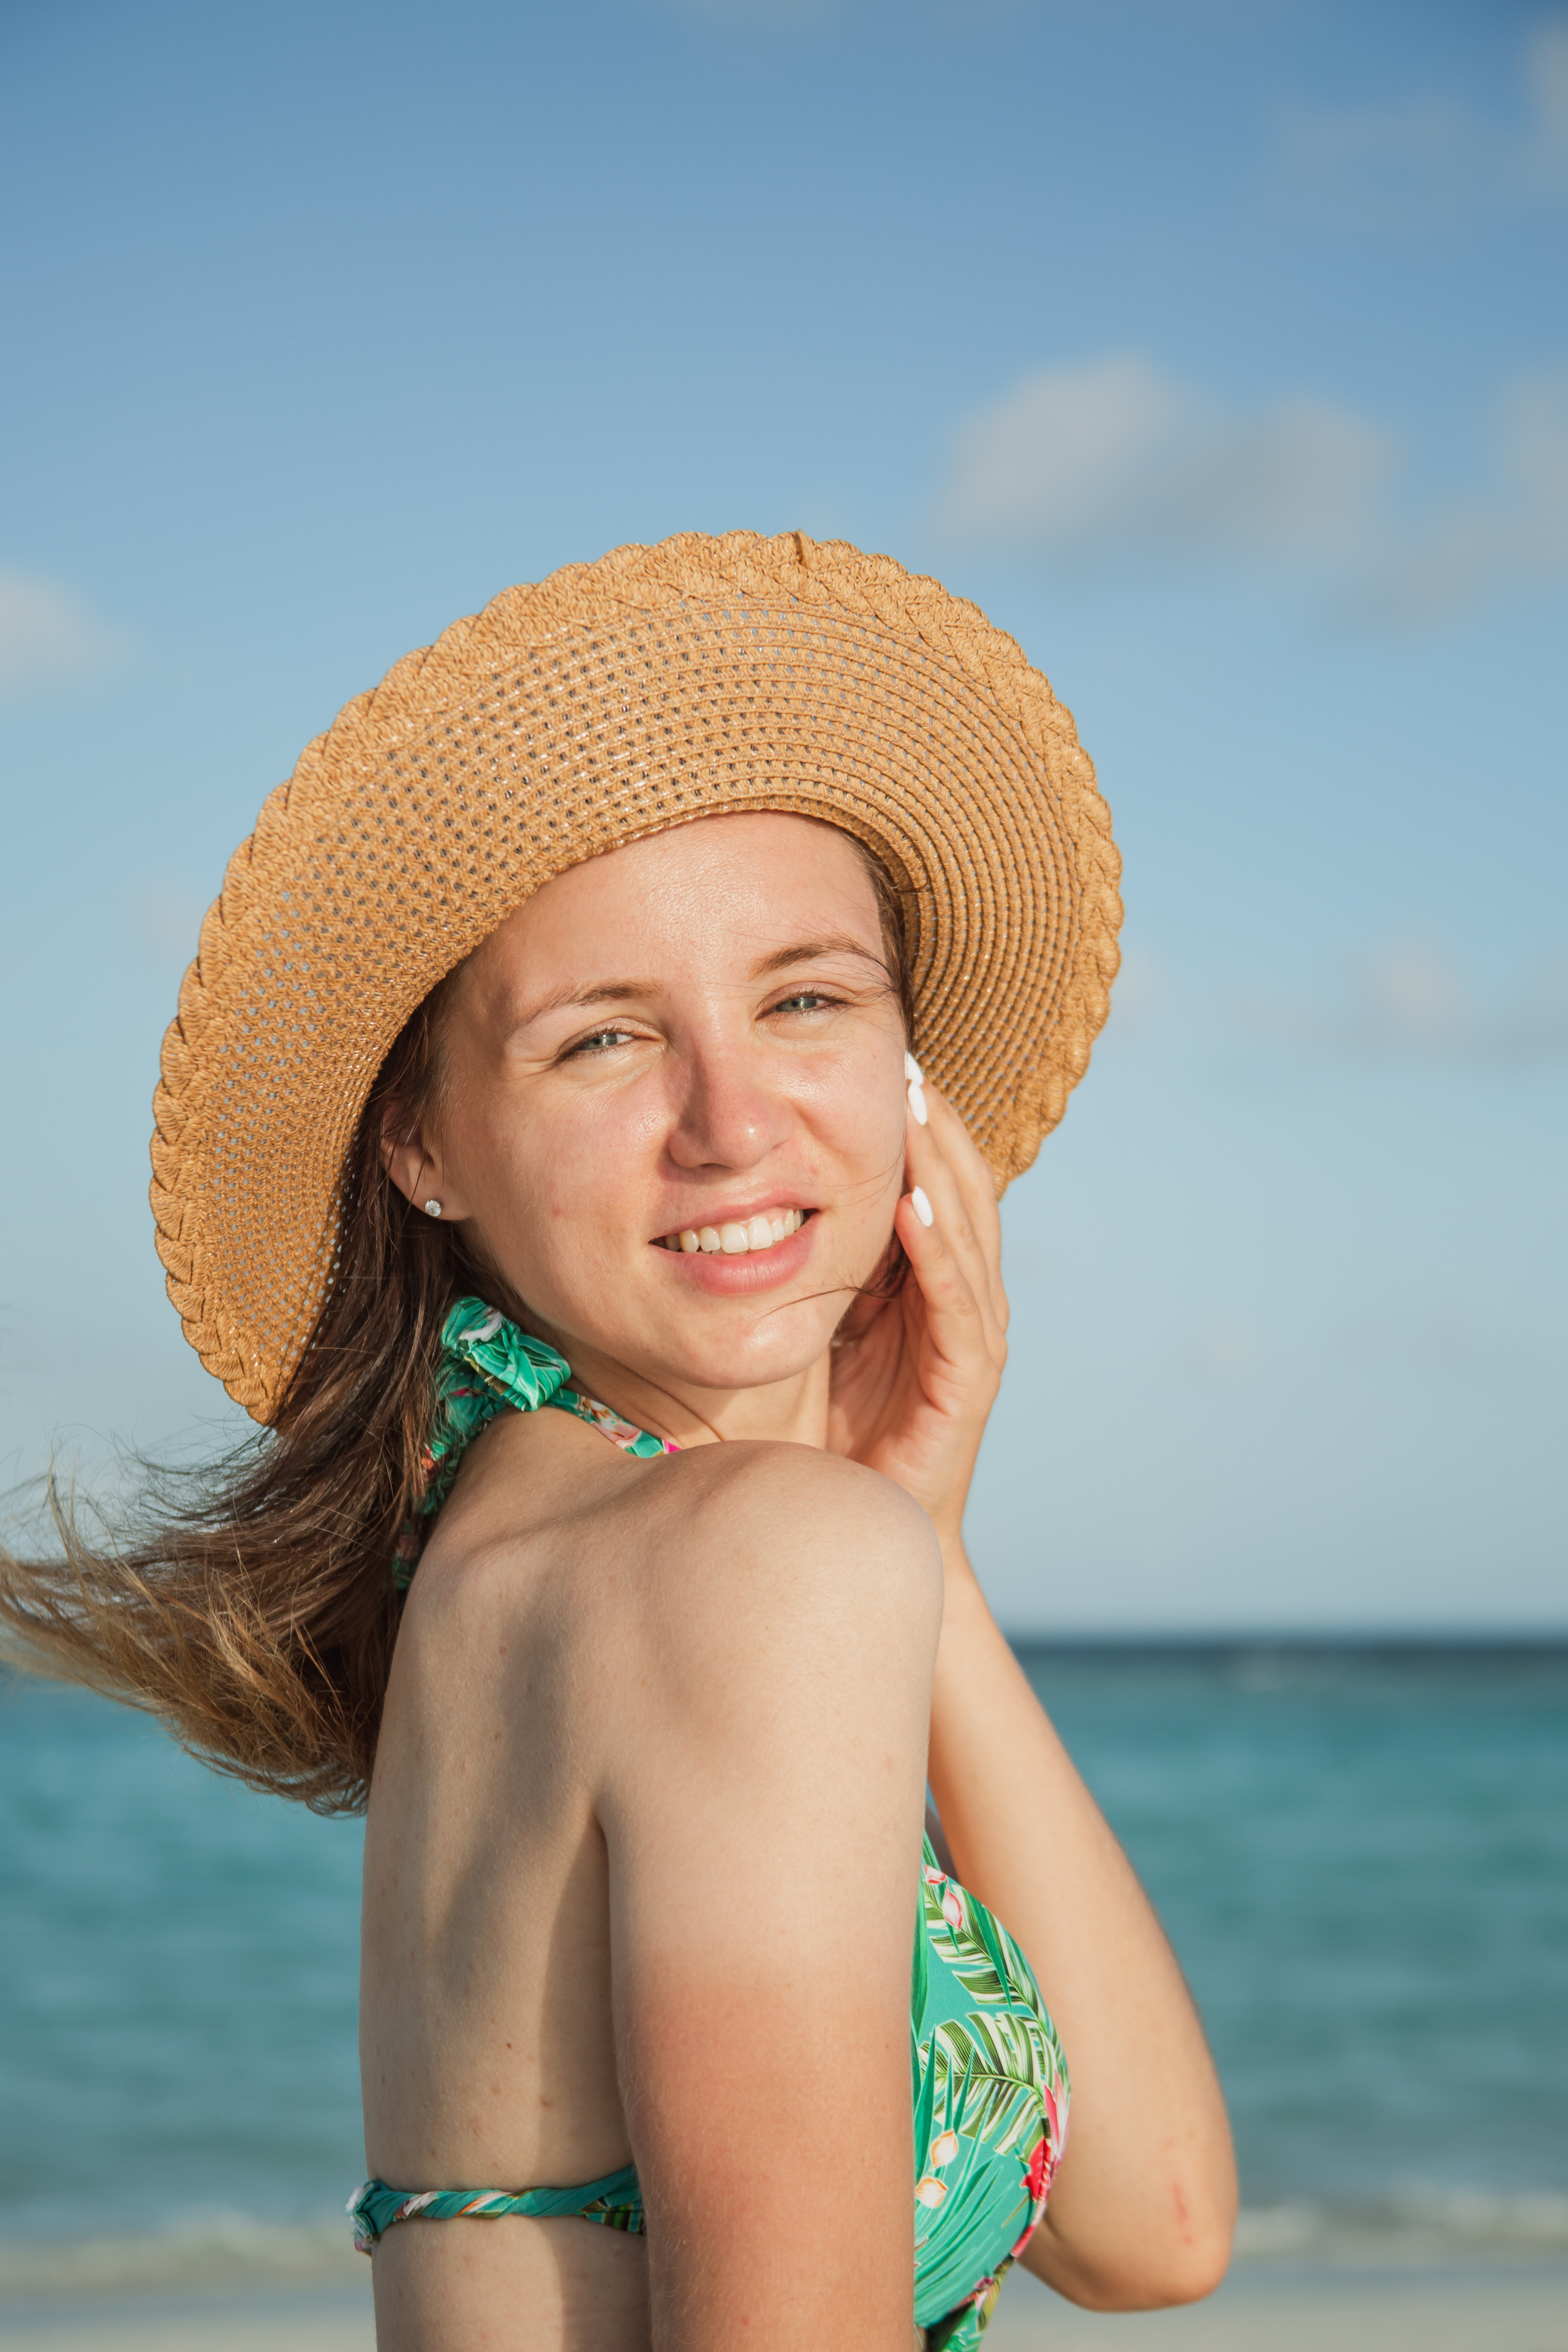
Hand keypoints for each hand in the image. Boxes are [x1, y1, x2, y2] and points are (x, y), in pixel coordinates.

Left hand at [825, 1072, 1008, 1553]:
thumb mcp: (812, 1326)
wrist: (856, 1519)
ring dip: (942, 1168)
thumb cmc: (827, 1427)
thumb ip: (807, 1268)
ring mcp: (969, 1337)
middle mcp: (957, 1298)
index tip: (886, 1061)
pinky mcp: (966, 1380)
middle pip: (959, 1192)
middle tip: (905, 1062)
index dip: (915, 1127)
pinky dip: (937, 1250)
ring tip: (917, 1109)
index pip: (931, 1184)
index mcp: (925, 1281)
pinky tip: (913, 1207)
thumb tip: (745, 1199)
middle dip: (936, 1127)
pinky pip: (956, 1302)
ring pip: (966, 1232)